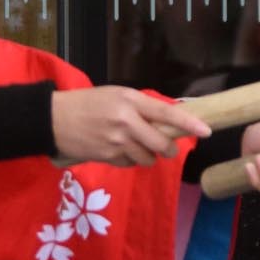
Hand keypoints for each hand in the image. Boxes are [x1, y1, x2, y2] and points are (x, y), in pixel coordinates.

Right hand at [52, 86, 208, 166]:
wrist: (54, 119)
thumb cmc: (87, 103)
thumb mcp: (115, 95)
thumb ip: (141, 106)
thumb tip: (168, 120)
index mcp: (129, 100)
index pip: (166, 113)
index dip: (188, 123)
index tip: (206, 131)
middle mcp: (126, 121)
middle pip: (161, 143)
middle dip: (168, 149)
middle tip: (166, 148)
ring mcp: (117, 142)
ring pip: (147, 158)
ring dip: (147, 156)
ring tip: (134, 146)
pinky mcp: (108, 157)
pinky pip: (130, 164)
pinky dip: (130, 160)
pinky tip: (118, 150)